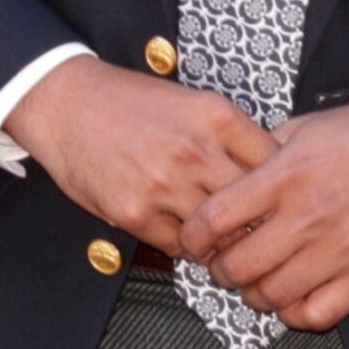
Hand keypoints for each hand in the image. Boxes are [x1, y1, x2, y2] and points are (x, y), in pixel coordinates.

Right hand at [1, 57, 276, 251]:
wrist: (66, 104)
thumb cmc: (130, 103)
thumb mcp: (192, 102)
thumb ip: (230, 135)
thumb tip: (270, 172)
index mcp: (216, 116)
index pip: (274, 163)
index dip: (281, 186)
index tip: (280, 198)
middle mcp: (195, 151)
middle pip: (252, 206)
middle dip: (257, 222)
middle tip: (257, 231)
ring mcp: (165, 184)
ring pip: (217, 233)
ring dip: (220, 240)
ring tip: (219, 238)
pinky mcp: (135, 213)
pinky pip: (178, 246)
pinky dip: (184, 245)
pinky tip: (181, 232)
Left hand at [181, 99, 348, 332]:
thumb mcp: (307, 127)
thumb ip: (264, 150)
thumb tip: (228, 168)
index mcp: (285, 176)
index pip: (216, 217)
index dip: (193, 235)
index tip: (193, 238)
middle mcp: (306, 217)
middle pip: (238, 266)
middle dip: (219, 270)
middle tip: (221, 264)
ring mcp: (337, 251)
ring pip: (272, 296)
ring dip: (253, 294)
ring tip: (254, 282)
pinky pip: (316, 314)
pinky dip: (295, 313)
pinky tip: (291, 298)